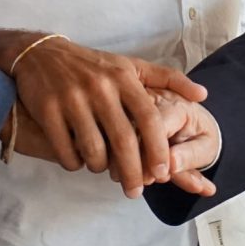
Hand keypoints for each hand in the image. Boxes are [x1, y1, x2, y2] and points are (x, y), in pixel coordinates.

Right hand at [0, 31, 206, 195]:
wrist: (41, 54)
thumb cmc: (93, 66)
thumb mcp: (130, 65)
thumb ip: (168, 79)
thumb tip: (203, 95)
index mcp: (123, 78)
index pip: (148, 118)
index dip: (158, 149)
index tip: (164, 173)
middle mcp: (99, 88)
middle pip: (123, 141)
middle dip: (133, 172)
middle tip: (135, 191)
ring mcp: (72, 99)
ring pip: (93, 150)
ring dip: (101, 168)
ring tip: (104, 170)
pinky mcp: (47, 110)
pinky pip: (66, 151)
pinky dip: (74, 163)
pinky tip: (79, 161)